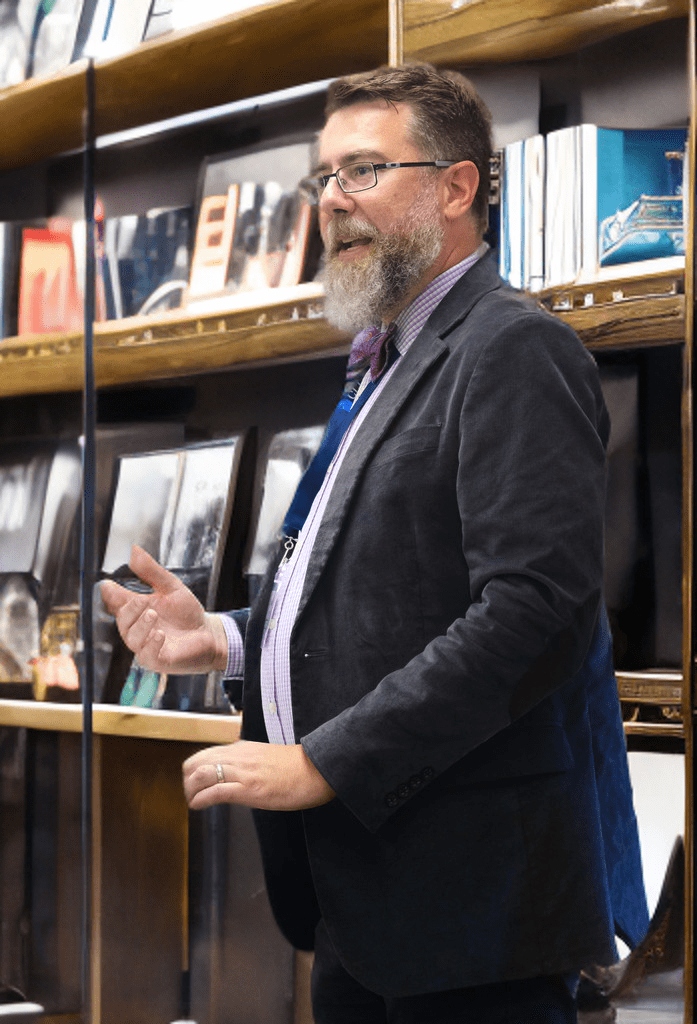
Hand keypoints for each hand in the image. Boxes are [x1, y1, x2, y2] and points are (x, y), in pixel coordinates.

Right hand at [100, 545, 227, 674]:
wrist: (209, 634)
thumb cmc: (187, 613)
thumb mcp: (171, 587)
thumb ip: (151, 572)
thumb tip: (134, 550)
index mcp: (137, 610)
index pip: (117, 602)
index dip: (110, 594)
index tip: (108, 586)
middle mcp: (137, 628)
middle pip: (122, 620)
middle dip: (129, 610)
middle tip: (143, 601)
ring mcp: (145, 645)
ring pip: (132, 638)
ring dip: (141, 625)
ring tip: (153, 614)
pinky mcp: (157, 660)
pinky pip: (146, 655)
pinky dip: (151, 644)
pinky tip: (160, 634)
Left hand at [183, 740, 334, 811]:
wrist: (317, 769)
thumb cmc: (296, 766)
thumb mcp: (266, 756)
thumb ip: (248, 759)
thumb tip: (237, 764)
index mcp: (241, 749)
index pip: (205, 755)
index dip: (193, 772)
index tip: (195, 786)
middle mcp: (237, 757)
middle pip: (195, 763)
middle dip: (187, 782)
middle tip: (192, 796)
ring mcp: (243, 772)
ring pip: (200, 775)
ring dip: (190, 791)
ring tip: (194, 803)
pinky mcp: (249, 788)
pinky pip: (216, 791)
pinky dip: (201, 800)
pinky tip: (199, 806)